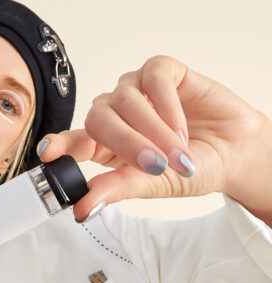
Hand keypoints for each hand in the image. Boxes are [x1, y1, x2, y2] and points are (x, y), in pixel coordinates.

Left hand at [37, 55, 271, 221]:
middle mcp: (114, 113)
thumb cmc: (188, 170)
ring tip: (178, 153)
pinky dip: (167, 105)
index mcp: (103, 144)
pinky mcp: (161, 72)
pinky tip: (182, 124)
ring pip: (126, 99)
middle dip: (126, 143)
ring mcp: (135, 90)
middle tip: (154, 165)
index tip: (48, 153)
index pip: (72, 140)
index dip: (58, 144)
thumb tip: (81, 210)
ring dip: (153, 130)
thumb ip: (116, 190)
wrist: (234, 154)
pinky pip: (153, 78)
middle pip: (99, 118)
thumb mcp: (151, 185)